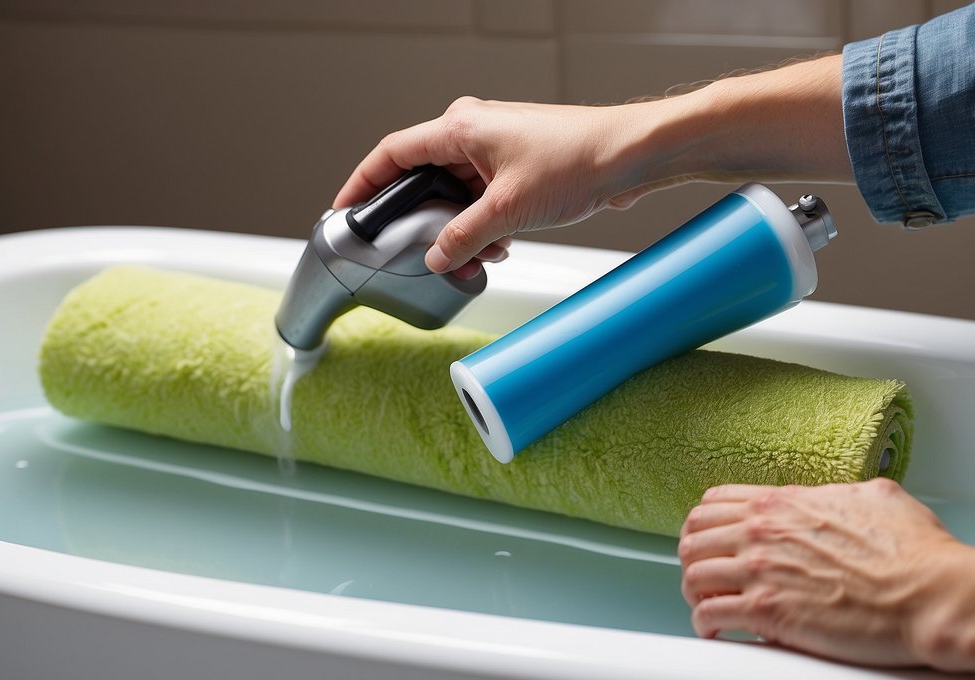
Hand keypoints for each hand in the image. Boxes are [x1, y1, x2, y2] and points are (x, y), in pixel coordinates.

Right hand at [333, 96, 702, 275]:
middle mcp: (473, 131)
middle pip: (424, 178)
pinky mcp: (517, 166)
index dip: (362, 183)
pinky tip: (501, 245)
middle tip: (418, 250)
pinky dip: (486, 224)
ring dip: (462, 228)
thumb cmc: (578, 160)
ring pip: (457, 194)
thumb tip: (436, 256)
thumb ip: (463, 237)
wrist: (630, 156)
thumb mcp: (507, 211)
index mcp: (459, 127)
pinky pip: (483, 198)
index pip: (392, 154)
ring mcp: (496, 148)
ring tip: (476, 254)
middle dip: (424, 220)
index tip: (344, 210)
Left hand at [678, 479, 961, 666]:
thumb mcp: (876, 498)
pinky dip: (705, 625)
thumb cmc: (916, 552)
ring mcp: (760, 571)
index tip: (710, 543)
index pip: (713, 503)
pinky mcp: (766, 612)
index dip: (705, 526)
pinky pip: (708, 615)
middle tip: (705, 578)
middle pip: (693, 538)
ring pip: (692, 576)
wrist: (931, 594)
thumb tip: (839, 500)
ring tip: (710, 607)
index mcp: (785, 503)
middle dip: (695, 559)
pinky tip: (717, 633)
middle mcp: (763, 531)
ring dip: (696, 594)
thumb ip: (841, 496)